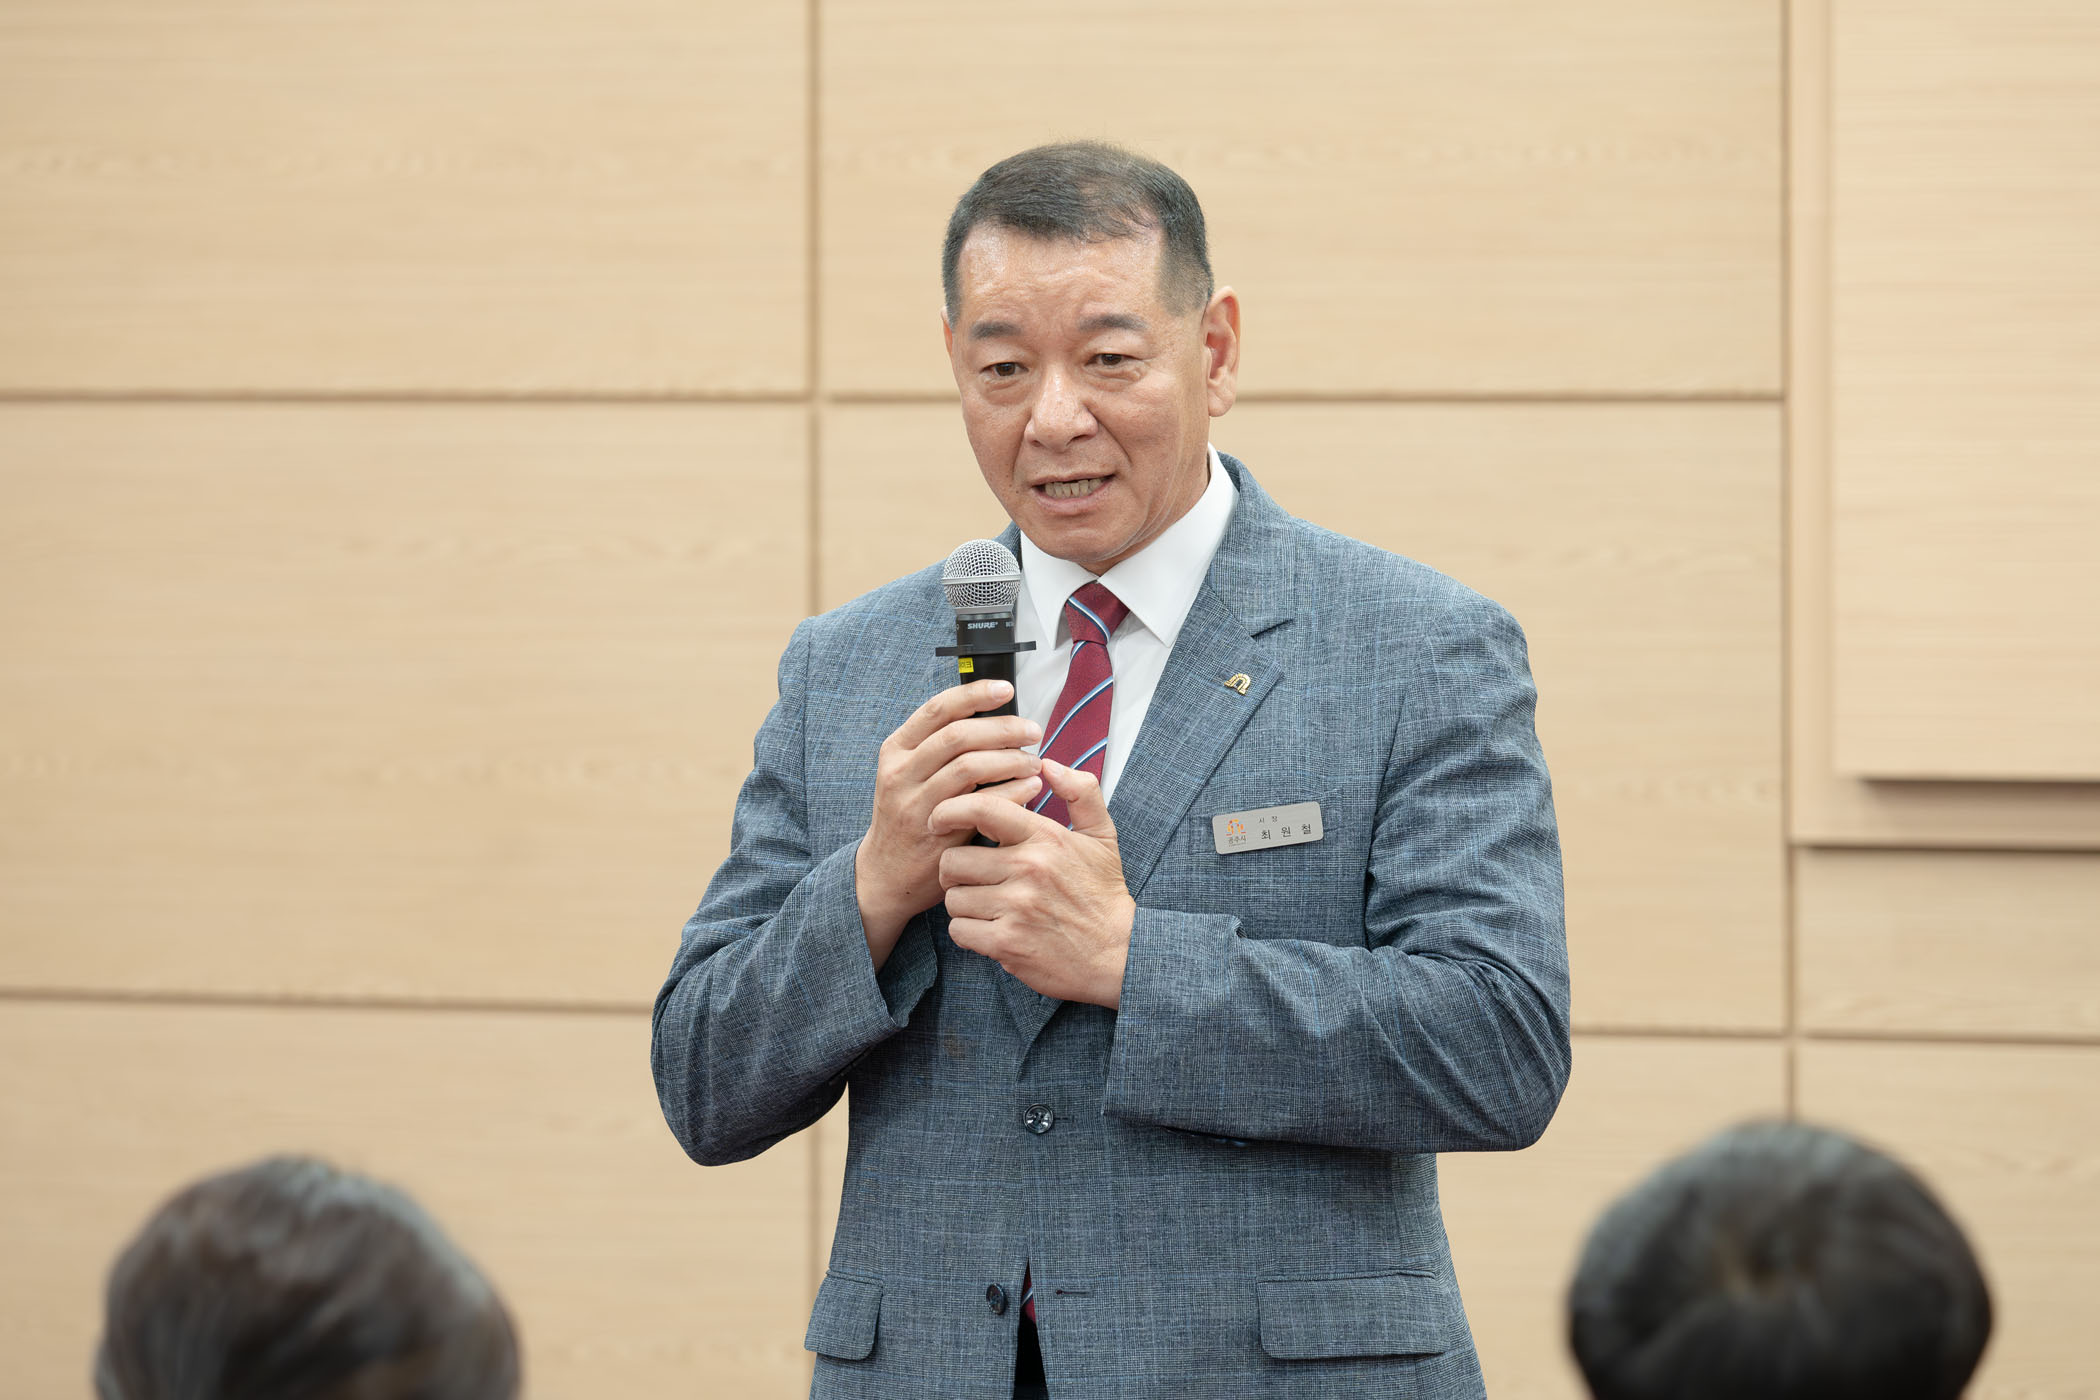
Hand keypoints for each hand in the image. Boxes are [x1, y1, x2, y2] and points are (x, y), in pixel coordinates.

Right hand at [855, 680, 1042, 966]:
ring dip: (1009, 760)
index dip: (975, 694)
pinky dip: (1010, 791)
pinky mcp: (936, 833)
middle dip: (1002, 728)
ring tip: (1034, 762)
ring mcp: (916, 804)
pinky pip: (980, 805)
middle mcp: (902, 773)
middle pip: (958, 736)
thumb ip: (942, 747)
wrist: (884, 874)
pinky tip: (1030, 788)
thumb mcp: (910, 774)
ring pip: (969, 767)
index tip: (1006, 690)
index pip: (938, 710)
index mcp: (897, 749)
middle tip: (1033, 731)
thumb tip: (994, 717)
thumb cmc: (909, 816)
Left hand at [930, 759, 1135, 1008]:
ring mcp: (1017, 908)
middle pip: (954, 861)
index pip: (981, 809)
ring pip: (953, 898)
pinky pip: (959, 930)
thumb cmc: (1103, 893)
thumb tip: (1049, 764)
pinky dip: (969, 932)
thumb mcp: (1103, 836)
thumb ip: (1080, 792)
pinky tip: (990, 929)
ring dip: (963, 903)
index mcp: (1045, 837)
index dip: (950, 811)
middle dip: (955, 870)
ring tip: (986, 905)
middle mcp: (1028, 869)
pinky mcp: (1007, 943)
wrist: (1118, 953)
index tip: (939, 819)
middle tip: (971, 877)